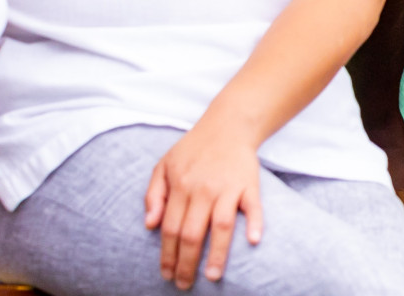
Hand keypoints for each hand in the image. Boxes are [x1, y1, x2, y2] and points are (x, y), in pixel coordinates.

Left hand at [144, 124, 263, 289]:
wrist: (228, 125)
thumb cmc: (194, 148)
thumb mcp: (163, 166)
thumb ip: (153, 195)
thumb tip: (149, 226)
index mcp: (180, 187)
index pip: (169, 229)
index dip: (167, 255)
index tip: (166, 274)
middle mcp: (202, 189)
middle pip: (192, 234)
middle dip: (186, 263)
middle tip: (184, 284)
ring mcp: (227, 187)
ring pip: (220, 226)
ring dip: (216, 254)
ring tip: (212, 276)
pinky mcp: (249, 183)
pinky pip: (253, 206)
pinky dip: (254, 222)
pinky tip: (252, 241)